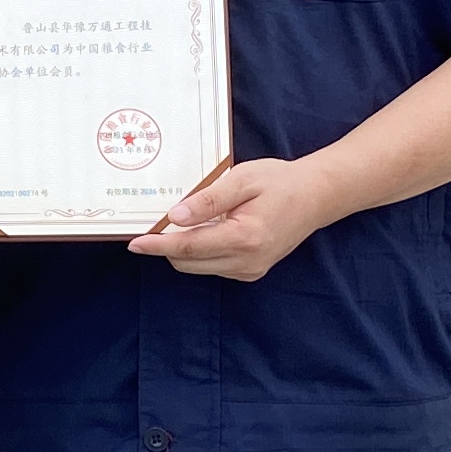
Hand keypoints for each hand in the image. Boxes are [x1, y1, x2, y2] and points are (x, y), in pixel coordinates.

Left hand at [129, 157, 342, 281]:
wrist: (316, 197)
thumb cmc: (280, 182)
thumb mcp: (243, 179)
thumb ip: (208, 199)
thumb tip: (175, 217)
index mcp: (244, 238)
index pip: (188, 247)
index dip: (157, 245)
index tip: (134, 242)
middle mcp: (247, 262)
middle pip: (188, 262)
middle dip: (166, 246)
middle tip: (155, 222)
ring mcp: (250, 270)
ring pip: (198, 267)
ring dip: (183, 249)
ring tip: (184, 221)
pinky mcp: (251, 272)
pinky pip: (212, 266)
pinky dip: (200, 251)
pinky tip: (206, 229)